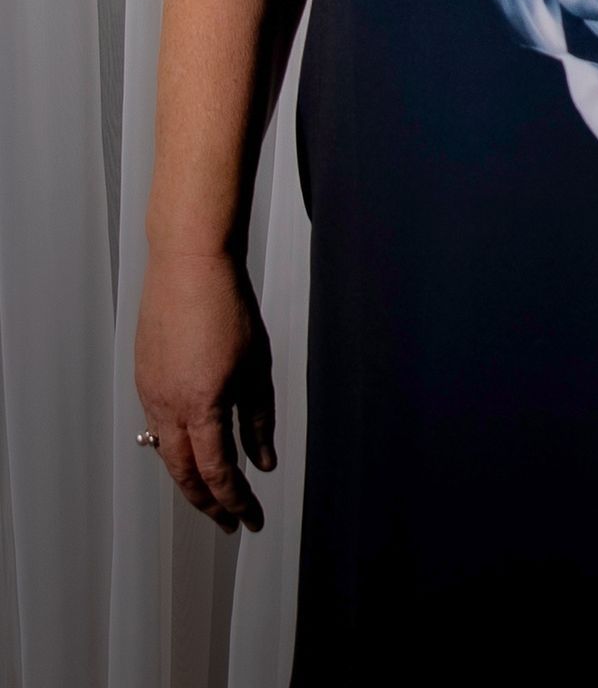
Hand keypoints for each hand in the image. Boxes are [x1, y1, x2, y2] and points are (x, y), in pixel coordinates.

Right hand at [133, 248, 275, 533]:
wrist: (188, 266)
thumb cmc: (228, 309)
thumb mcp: (257, 366)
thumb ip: (259, 418)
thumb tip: (263, 461)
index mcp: (202, 408)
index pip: (218, 473)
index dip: (236, 502)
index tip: (252, 520)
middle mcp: (169, 409)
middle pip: (185, 475)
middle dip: (209, 504)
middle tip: (230, 521)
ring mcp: (151, 396)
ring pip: (167, 455)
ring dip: (190, 479)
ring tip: (214, 494)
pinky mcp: (144, 381)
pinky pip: (158, 428)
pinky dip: (176, 448)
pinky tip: (193, 449)